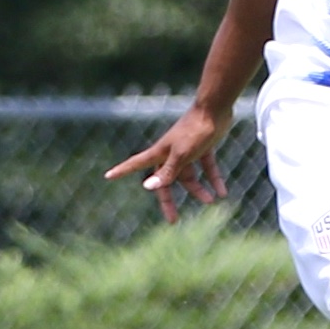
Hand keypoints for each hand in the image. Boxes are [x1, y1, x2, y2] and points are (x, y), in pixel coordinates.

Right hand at [105, 103, 229, 222]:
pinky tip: (222, 192)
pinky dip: (213, 178)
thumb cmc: (195, 130)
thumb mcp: (181, 155)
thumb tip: (148, 187)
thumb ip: (167, 172)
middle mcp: (171, 153)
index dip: (122, 171)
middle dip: (169, 200)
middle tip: (172, 220)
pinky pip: (206, 167)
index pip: (136, 164)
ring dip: (198, 189)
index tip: (108, 176)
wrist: (215, 108)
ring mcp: (187, 150)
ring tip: (210, 201)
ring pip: (189, 175)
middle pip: (166, 181)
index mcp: (160, 153)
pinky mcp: (203, 146)